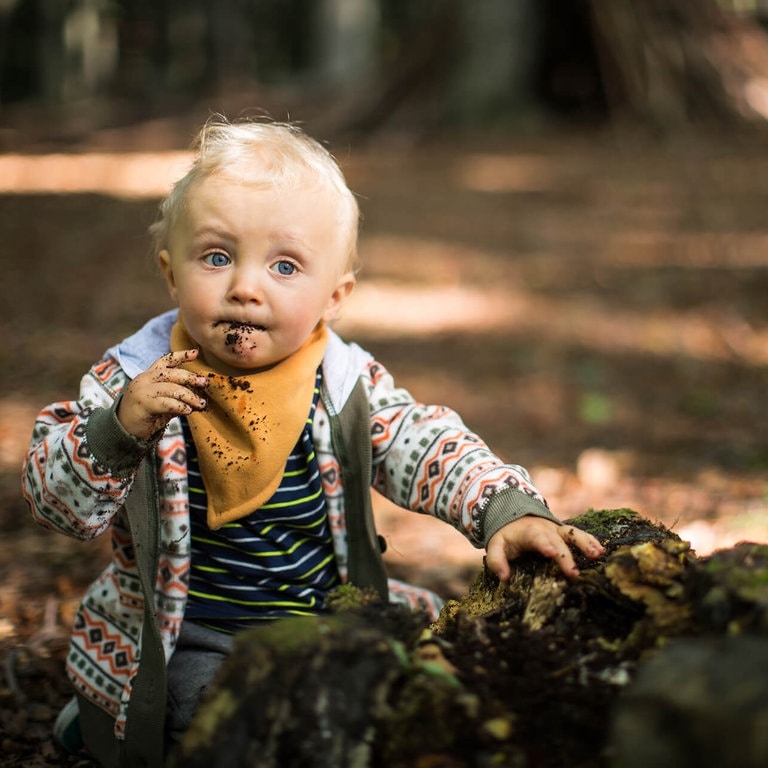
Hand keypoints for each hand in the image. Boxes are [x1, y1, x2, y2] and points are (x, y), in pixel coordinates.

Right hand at [117, 349, 208, 439]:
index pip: (166, 361)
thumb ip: (176, 396)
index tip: (196, 353)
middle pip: (172, 374)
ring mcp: (143, 391)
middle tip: (205, 383)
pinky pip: (167, 403)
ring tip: (201, 403)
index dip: (181, 355)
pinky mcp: (144, 404)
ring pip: (172, 389)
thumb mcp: (162, 401)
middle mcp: (144, 379)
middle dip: (191, 378)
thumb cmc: (146, 414)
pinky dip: (180, 406)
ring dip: (190, 396)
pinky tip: (188, 411)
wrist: (123, 429)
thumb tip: (199, 398)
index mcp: (148, 375)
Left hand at [486, 516, 604, 580]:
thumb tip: (504, 577)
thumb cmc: (506, 535)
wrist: (513, 516)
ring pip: (573, 534)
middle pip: (557, 541)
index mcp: (528, 532)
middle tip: (573, 573)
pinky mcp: (564, 533)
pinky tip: (601, 550)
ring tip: (597, 555)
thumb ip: (496, 560)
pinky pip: (579, 534)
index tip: (551, 553)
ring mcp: (557, 530)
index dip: (544, 545)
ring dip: (585, 543)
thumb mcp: (496, 545)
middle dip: (566, 556)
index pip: (536, 538)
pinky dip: (590, 540)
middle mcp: (545, 529)